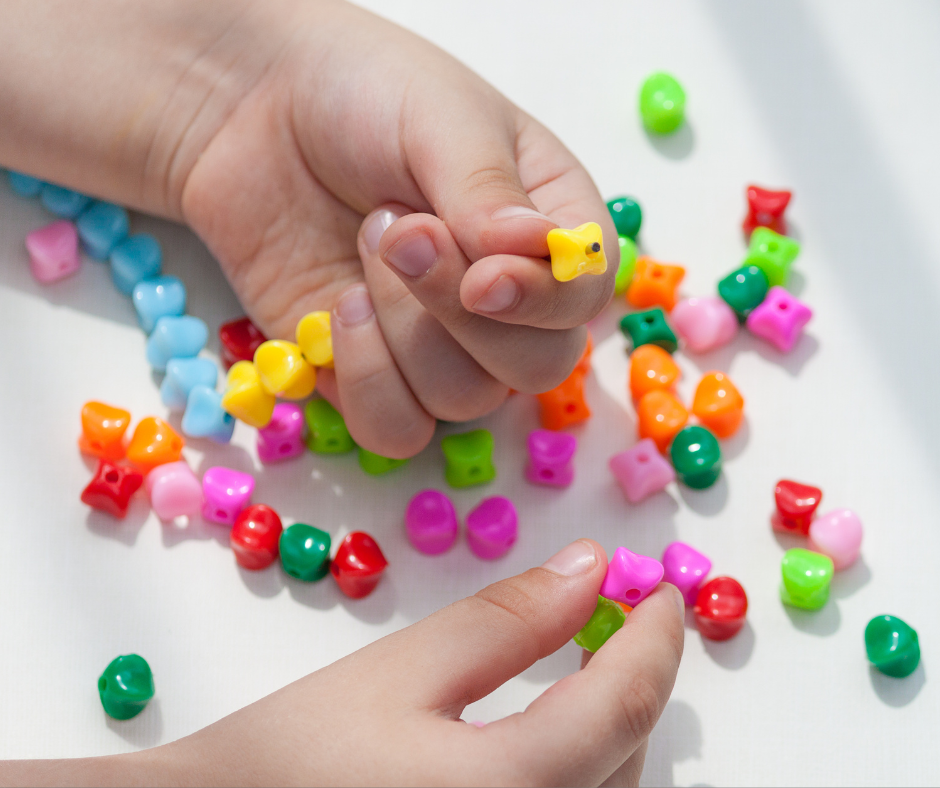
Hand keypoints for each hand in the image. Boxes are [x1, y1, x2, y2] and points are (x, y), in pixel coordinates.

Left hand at [0, 1, 615, 459]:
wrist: (254, 113)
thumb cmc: (365, 95)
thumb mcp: (439, 120)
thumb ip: (488, 190)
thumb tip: (532, 251)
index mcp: (544, 225)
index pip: (582, 297)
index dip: (541, 303)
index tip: (483, 280)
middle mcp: (504, 297)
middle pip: (533, 368)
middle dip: (457, 314)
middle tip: (399, 233)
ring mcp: (438, 342)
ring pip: (462, 401)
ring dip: (404, 333)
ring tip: (364, 247)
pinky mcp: (372, 372)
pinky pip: (394, 427)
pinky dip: (365, 381)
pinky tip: (336, 309)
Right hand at [3, 541, 682, 785]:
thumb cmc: (291, 756)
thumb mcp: (401, 672)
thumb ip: (506, 621)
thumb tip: (591, 570)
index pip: (623, 707)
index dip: (655, 640)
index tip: (662, 595)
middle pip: (627, 762)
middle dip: (635, 684)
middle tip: (621, 621)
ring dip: (614, 734)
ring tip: (588, 673)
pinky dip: (581, 776)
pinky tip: (551, 743)